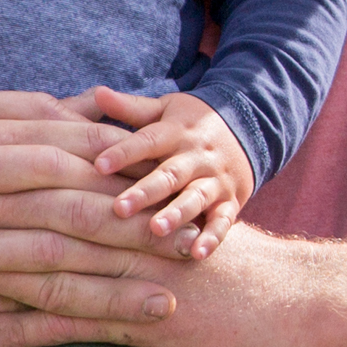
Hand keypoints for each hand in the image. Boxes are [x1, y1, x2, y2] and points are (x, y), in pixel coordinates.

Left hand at [82, 88, 256, 257]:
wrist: (248, 130)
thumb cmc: (191, 124)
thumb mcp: (165, 110)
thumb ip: (131, 108)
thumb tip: (98, 92)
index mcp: (175, 132)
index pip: (147, 141)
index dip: (124, 152)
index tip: (98, 165)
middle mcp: (196, 156)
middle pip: (170, 174)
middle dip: (146, 191)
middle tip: (119, 208)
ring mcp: (215, 180)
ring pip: (196, 198)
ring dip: (178, 214)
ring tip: (156, 229)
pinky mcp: (230, 202)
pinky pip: (224, 222)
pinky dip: (213, 238)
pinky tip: (198, 254)